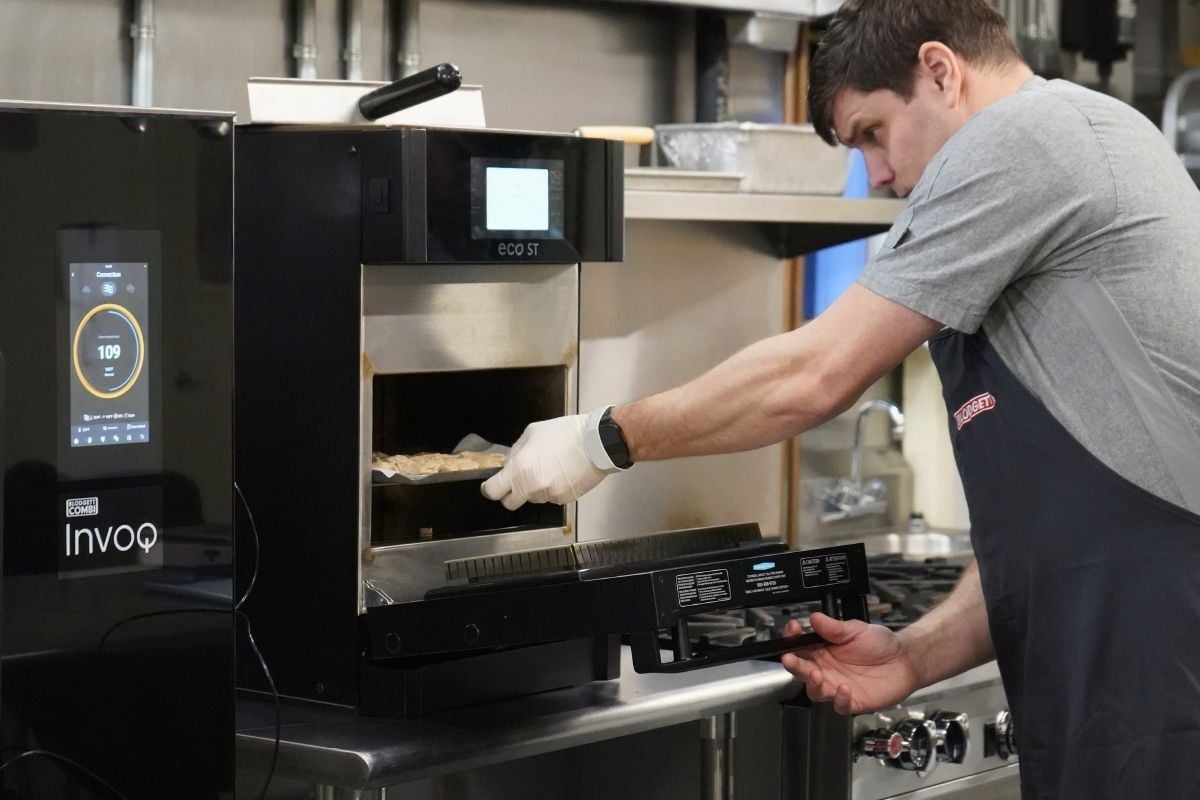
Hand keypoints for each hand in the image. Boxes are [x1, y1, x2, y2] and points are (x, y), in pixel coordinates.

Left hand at [481, 411, 618, 509]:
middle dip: (511, 492)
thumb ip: (516, 451)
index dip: (490, 489)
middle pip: (510, 503)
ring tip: (548, 468)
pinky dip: (551, 489)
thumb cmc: (566, 433)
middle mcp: (532, 487)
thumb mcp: (532, 432)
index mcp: (520, 469)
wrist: (598, 443)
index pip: (493, 492)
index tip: (492, 485)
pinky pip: (550, 498)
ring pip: (532, 499)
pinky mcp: (564, 500)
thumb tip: (508, 464)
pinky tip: (561, 473)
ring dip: (534, 489)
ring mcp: (549, 495)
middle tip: (519, 478)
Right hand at [781, 612, 923, 714]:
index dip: (792, 639)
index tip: (793, 629)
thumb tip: (815, 618)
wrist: (904, 659)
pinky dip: (839, 699)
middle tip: (790, 659)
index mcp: (822, 650)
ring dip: (812, 684)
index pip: (799, 646)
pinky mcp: (852, 702)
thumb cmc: (879, 644)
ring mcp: (836, 687)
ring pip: (815, 691)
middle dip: (794, 665)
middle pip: (801, 670)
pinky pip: (839, 706)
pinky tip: (844, 689)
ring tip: (816, 675)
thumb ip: (834, 627)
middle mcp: (825, 670)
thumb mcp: (856, 630)